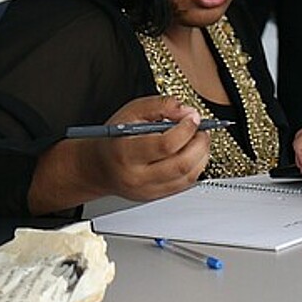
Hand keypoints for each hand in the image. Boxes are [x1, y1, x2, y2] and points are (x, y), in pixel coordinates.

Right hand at [87, 95, 209, 200]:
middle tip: (202, 130)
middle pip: (181, 164)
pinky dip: (195, 167)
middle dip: (199, 144)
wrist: (98, 166)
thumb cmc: (114, 138)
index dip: (186, 129)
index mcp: (127, 152)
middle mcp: (137, 176)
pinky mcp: (155, 196)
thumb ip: (159, 105)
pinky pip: (185, 185)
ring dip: (201, 156)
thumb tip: (185, 111)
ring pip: (187, 177)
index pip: (166, 145)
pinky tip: (193, 154)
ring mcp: (147, 190)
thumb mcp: (131, 112)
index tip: (193, 117)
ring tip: (199, 140)